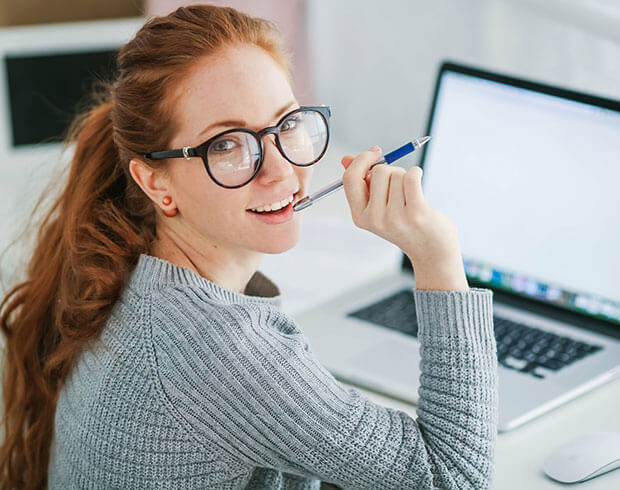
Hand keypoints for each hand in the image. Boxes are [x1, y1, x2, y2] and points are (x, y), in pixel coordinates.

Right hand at [341, 146, 468, 290]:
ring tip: (410, 196)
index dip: (361, 160)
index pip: (350, 178)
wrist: (431, 251)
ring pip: (397, 174)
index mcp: (360, 217)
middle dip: (391, 171)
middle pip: (377, 172)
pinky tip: (418, 187)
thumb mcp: (378, 208)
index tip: (375, 153)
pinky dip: (416, 173)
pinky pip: (412, 176)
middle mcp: (374, 219)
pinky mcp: (415, 212)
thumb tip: (347, 158)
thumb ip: (362, 183)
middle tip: (399, 188)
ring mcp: (395, 217)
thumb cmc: (405, 225)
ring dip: (406, 178)